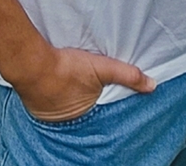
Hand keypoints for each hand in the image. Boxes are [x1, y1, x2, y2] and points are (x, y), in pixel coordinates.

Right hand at [15, 46, 155, 122]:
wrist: (34, 64)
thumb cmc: (67, 68)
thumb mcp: (103, 68)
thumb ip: (128, 75)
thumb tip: (151, 85)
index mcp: (85, 116)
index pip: (98, 115)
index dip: (100, 105)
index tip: (101, 98)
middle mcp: (67, 122)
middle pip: (80, 112)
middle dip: (84, 104)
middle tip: (83, 89)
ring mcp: (49, 116)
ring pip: (63, 108)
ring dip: (67, 100)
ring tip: (70, 87)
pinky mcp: (35, 105)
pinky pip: (47, 104)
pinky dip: (52, 96)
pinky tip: (54, 86)